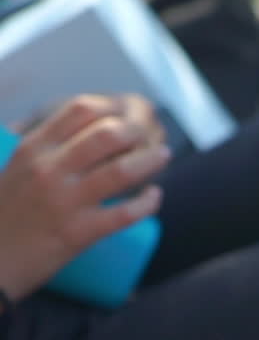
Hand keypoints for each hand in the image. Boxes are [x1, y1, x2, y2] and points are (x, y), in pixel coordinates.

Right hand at [0, 95, 168, 299]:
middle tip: (152, 135)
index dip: (115, 106)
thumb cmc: (5, 213)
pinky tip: (154, 196)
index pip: (82, 109)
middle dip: (139, 130)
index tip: (131, 112)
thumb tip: (86, 123)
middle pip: (108, 134)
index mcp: (33, 149)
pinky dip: (148, 202)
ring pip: (122, 171)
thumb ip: (47, 145)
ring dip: (150, 160)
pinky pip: (125, 213)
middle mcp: (49, 170)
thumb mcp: (16, 167)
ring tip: (162, 155)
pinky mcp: (78, 233)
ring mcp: (65, 201)